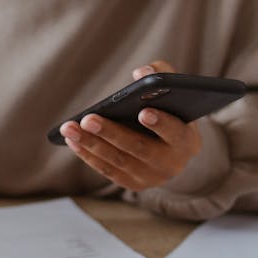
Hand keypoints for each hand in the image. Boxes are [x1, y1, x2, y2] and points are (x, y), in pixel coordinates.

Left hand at [58, 61, 201, 191]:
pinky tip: (72, 140)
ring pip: (118, 161)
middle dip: (112, 133)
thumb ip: (161, 75)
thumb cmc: (170, 112)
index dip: (161, 124)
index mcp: (187, 141)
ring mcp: (152, 177)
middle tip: (88, 119)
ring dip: (91, 144)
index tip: (144, 112)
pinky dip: (88, 155)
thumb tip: (140, 73)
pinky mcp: (133, 184)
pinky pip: (107, 171)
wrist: (172, 149)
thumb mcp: (174, 93)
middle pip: (139, 149)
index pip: (176, 133)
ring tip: (70, 128)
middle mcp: (172, 164)